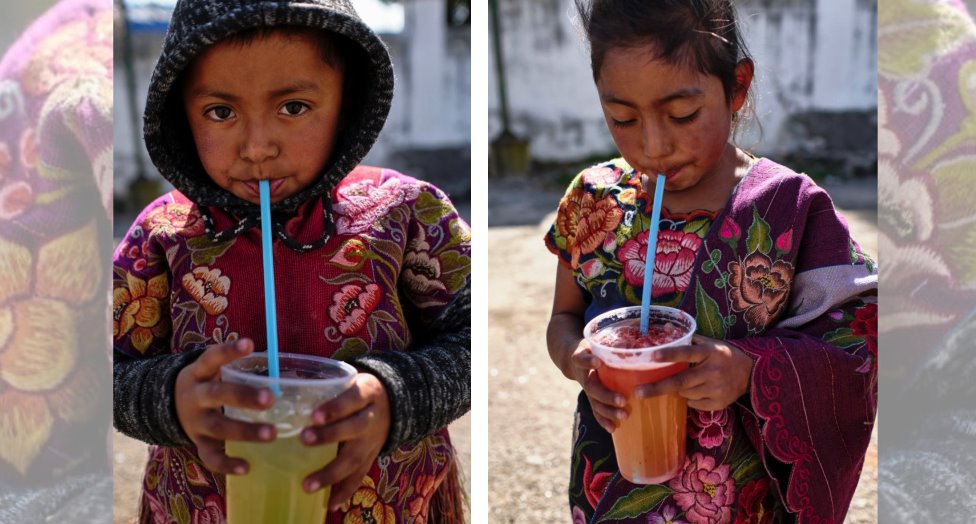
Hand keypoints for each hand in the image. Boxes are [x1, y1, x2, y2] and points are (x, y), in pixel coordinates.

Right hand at [174, 338, 275, 473]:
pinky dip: (227, 464)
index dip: (229, 351)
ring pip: (219, 427)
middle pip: (218, 394)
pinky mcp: (197, 442)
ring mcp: (195, 421)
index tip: (249, 343)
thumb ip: (243, 371)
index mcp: (200, 372)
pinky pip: (210, 456)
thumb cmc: (208, 383)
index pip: (212, 357)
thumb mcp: (215, 371)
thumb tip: (289, 374)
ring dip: (246, 431)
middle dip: (244, 397)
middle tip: (271, 398)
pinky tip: (247, 467)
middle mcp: (196, 396)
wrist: (166, 404)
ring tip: (272, 433)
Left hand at [300, 373, 390, 511]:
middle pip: (355, 428)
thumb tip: (280, 384)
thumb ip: (320, 384)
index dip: (335, 408)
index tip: (313, 415)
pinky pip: (360, 476)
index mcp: (366, 393)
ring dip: (332, 473)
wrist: (394, 403)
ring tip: (307, 484)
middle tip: (304, 439)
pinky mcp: (372, 457)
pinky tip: (330, 504)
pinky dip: (345, 491)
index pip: (353, 399)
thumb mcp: (347, 379)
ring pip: (355, 458)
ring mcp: (373, 441)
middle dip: (330, 435)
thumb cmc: (357, 390)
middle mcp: (372, 417)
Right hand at [570, 340, 626, 433]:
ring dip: (608, 411)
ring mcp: (586, 388)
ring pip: (594, 402)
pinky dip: (604, 420)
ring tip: (624, 416)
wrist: (573, 359)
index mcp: (583, 358)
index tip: (598, 362)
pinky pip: (595, 410)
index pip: (582, 359)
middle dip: (606, 395)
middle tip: (623, 400)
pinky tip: (613, 428)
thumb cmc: (593, 347)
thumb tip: (637, 344)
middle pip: (591, 387)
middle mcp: (582, 375)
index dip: (588, 361)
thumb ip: (614, 342)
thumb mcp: (598, 340)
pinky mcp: (590, 397)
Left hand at [634, 334, 753, 410]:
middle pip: (681, 381)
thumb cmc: (723, 356)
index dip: (670, 354)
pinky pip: (694, 404)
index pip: (687, 353)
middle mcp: (712, 371)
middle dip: (658, 388)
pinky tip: (700, 390)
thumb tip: (664, 327)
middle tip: (638, 392)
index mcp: (709, 352)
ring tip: (689, 381)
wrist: (750, 373)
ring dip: (679, 389)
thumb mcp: (709, 343)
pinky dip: (691, 398)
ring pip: (685, 393)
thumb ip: (687, 338)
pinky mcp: (719, 403)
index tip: (653, 356)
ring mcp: (716, 389)